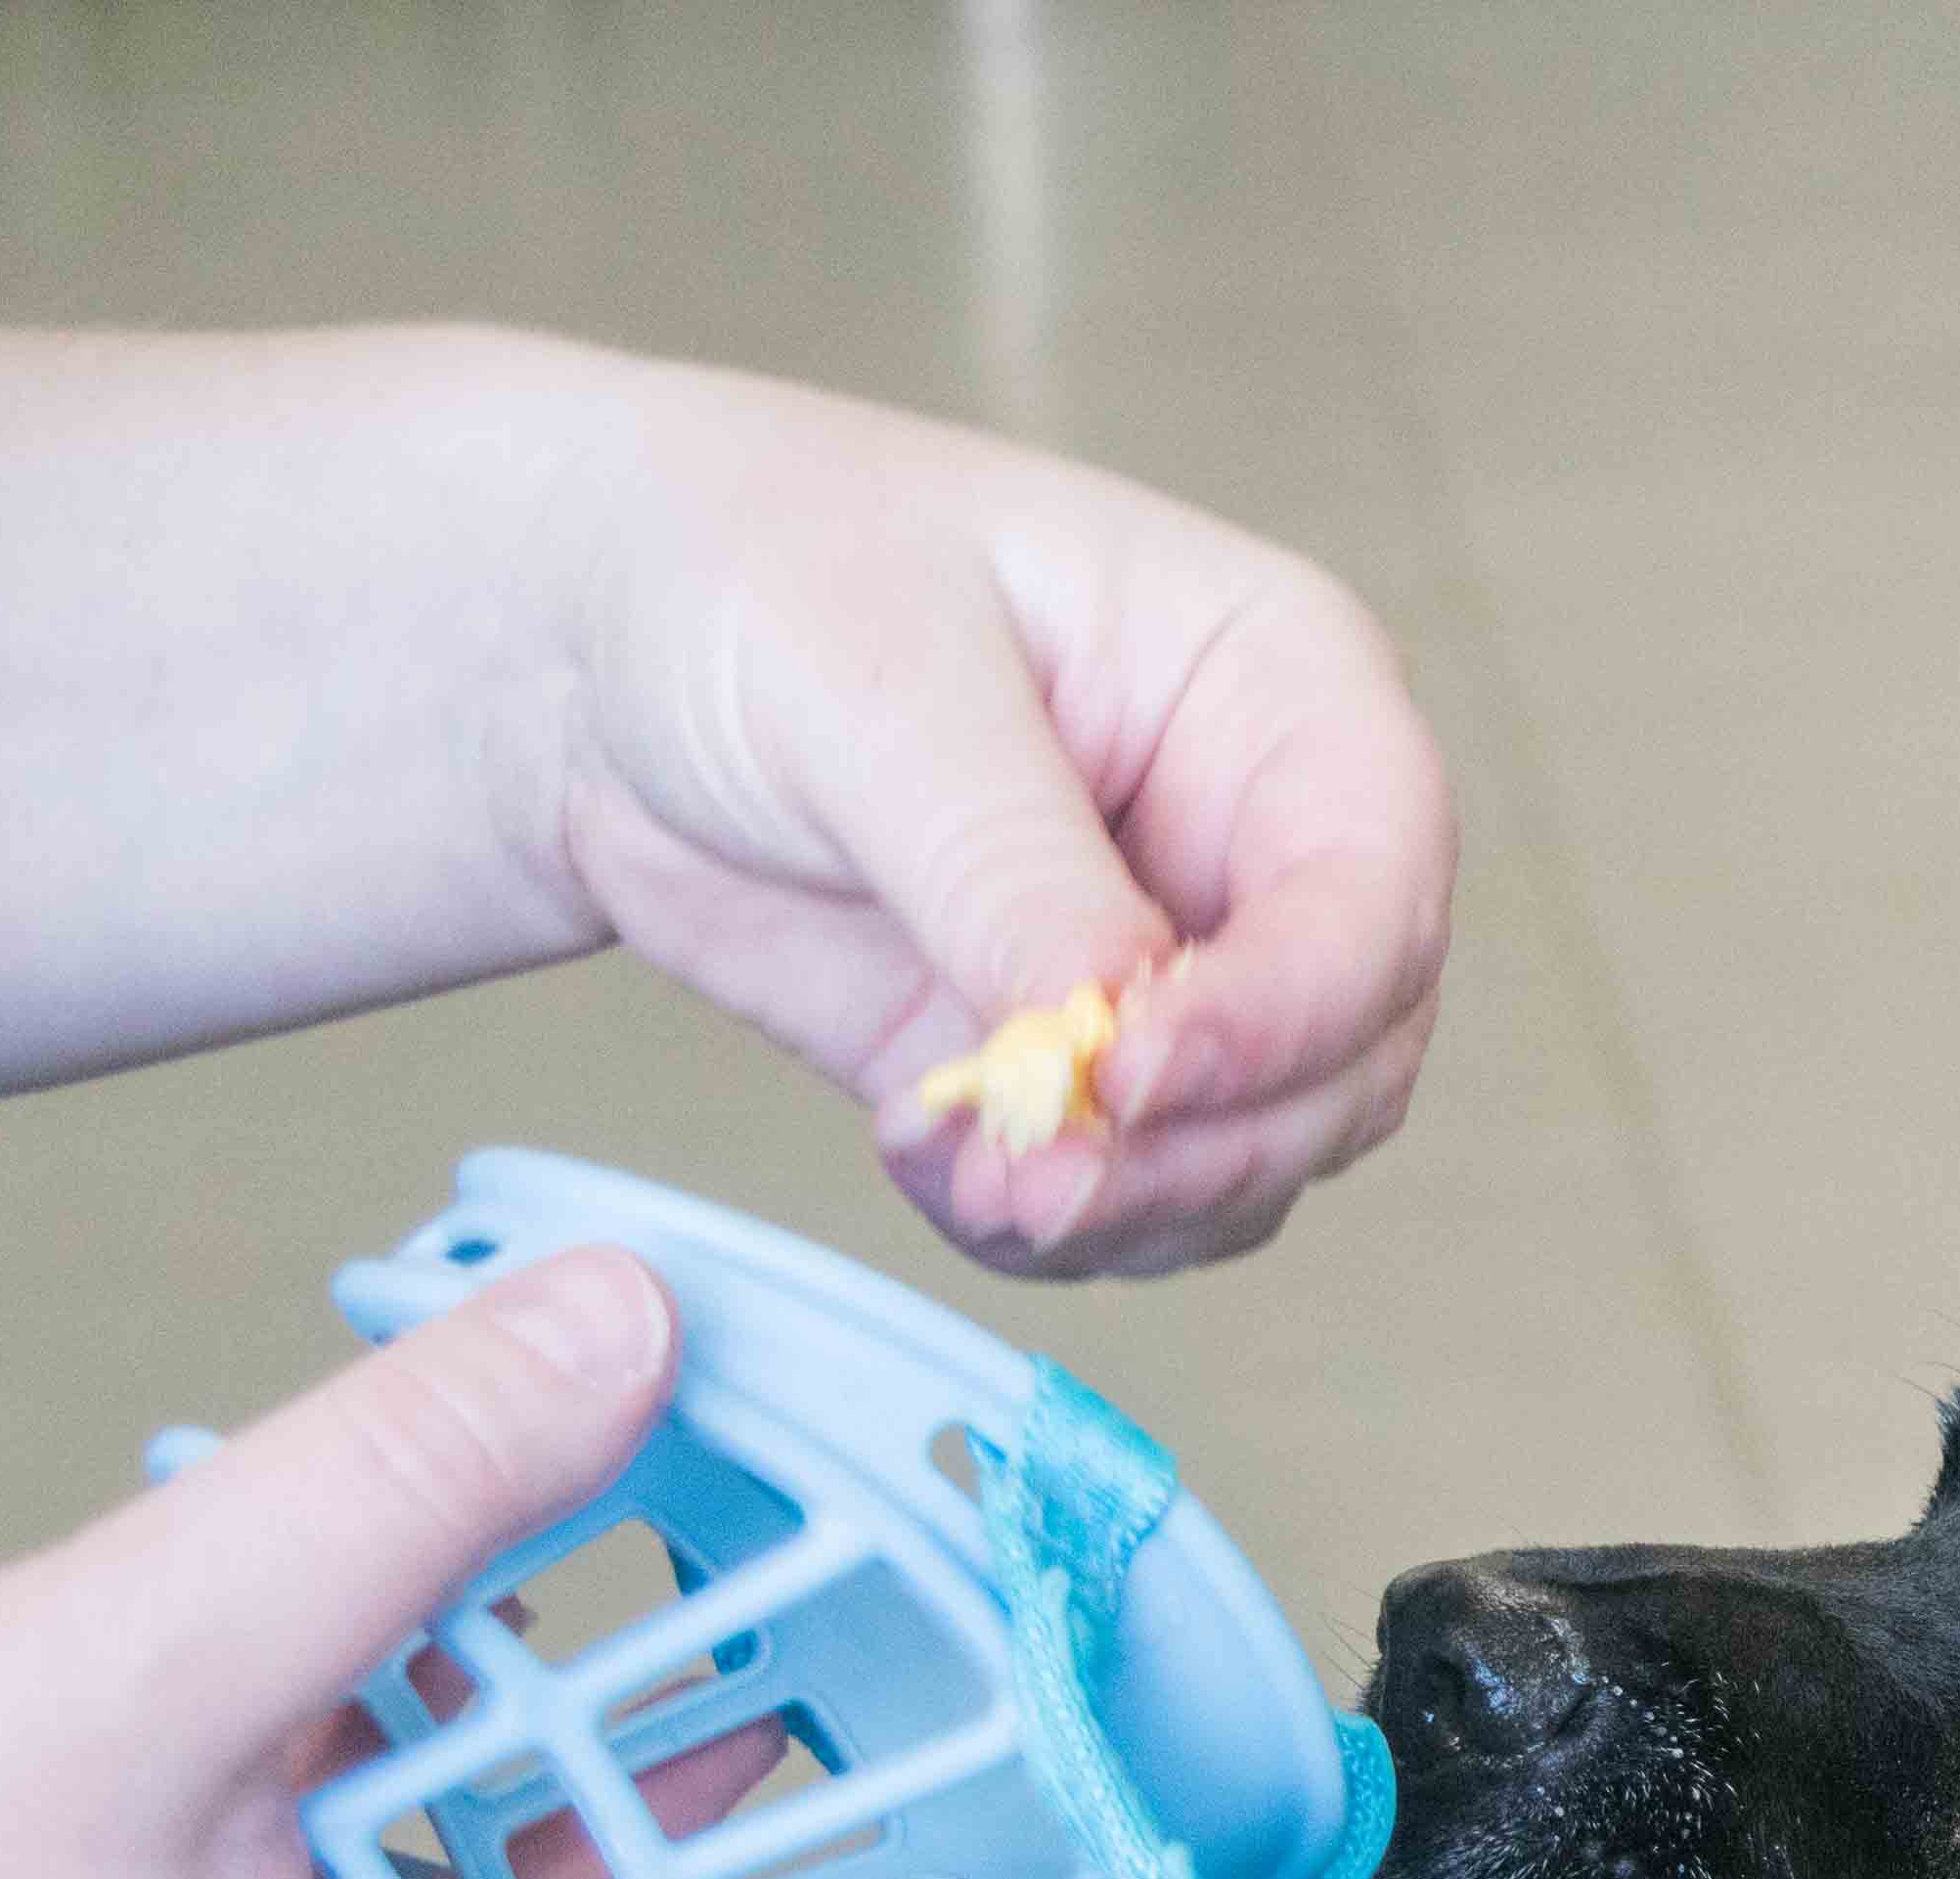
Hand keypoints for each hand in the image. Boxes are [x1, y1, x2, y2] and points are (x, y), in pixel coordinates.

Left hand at [543, 363, 1458, 1280]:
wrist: (585, 655)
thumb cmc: (748, 568)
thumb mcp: (873, 683)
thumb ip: (1006, 864)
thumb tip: (1114, 1026)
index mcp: (1273, 686)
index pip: (1373, 880)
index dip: (1291, 1002)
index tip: (1132, 1070)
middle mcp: (1262, 842)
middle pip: (1349, 1054)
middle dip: (1208, 1145)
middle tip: (1041, 1180)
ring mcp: (1179, 974)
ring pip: (1260, 1158)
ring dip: (1129, 1210)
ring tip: (964, 1175)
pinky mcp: (1073, 1079)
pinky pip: (1129, 1206)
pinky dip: (1045, 1229)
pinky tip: (930, 1164)